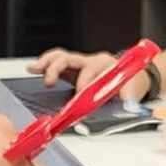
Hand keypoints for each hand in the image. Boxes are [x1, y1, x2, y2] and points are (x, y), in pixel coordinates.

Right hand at [28, 48, 149, 99]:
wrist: (132, 78)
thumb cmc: (129, 86)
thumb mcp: (131, 94)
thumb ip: (126, 101)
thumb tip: (126, 109)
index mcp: (108, 66)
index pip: (93, 69)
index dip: (85, 80)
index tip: (79, 92)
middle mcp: (92, 61)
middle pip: (72, 58)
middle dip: (58, 69)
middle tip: (50, 82)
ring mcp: (81, 63)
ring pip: (62, 56)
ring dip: (47, 63)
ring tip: (35, 69)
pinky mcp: (72, 68)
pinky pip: (57, 61)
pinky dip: (44, 64)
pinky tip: (33, 68)